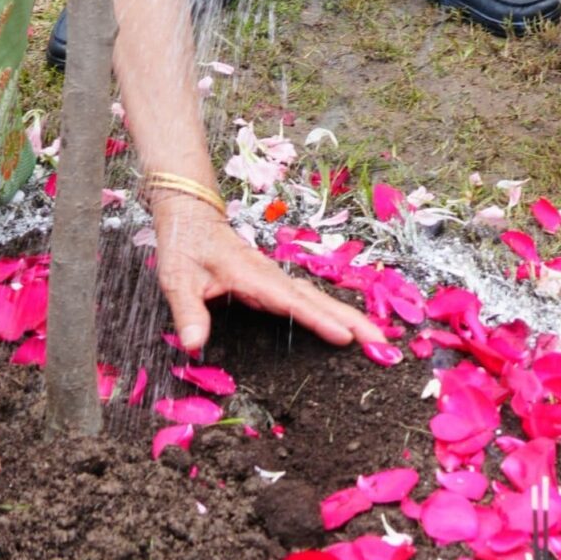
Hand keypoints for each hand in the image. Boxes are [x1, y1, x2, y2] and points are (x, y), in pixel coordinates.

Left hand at [150, 190, 389, 354]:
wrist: (189, 213)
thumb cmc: (184, 245)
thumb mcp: (177, 279)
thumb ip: (188, 312)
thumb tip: (194, 346)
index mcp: (252, 276)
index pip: (291, 301)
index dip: (318, 320)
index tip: (345, 337)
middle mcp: (270, 276)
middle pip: (317, 299)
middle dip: (352, 319)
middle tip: (382, 343)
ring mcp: (274, 278)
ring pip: (316, 298)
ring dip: (347, 316)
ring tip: (376, 337)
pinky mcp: (272, 282)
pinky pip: (307, 299)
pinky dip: (330, 311)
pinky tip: (343, 323)